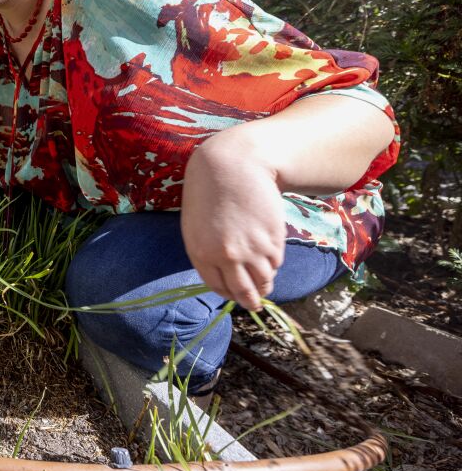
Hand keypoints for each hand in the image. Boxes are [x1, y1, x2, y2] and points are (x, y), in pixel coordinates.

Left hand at [180, 133, 286, 310]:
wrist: (234, 166)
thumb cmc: (209, 193)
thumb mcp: (196, 226)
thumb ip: (208, 252)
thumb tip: (224, 274)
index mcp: (201, 254)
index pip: (218, 287)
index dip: (229, 295)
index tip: (235, 296)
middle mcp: (227, 256)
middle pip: (243, 291)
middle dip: (250, 300)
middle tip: (254, 304)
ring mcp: (252, 249)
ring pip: (264, 280)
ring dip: (265, 285)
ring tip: (265, 286)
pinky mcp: (273, 239)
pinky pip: (275, 262)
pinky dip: (273, 264)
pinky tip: (268, 257)